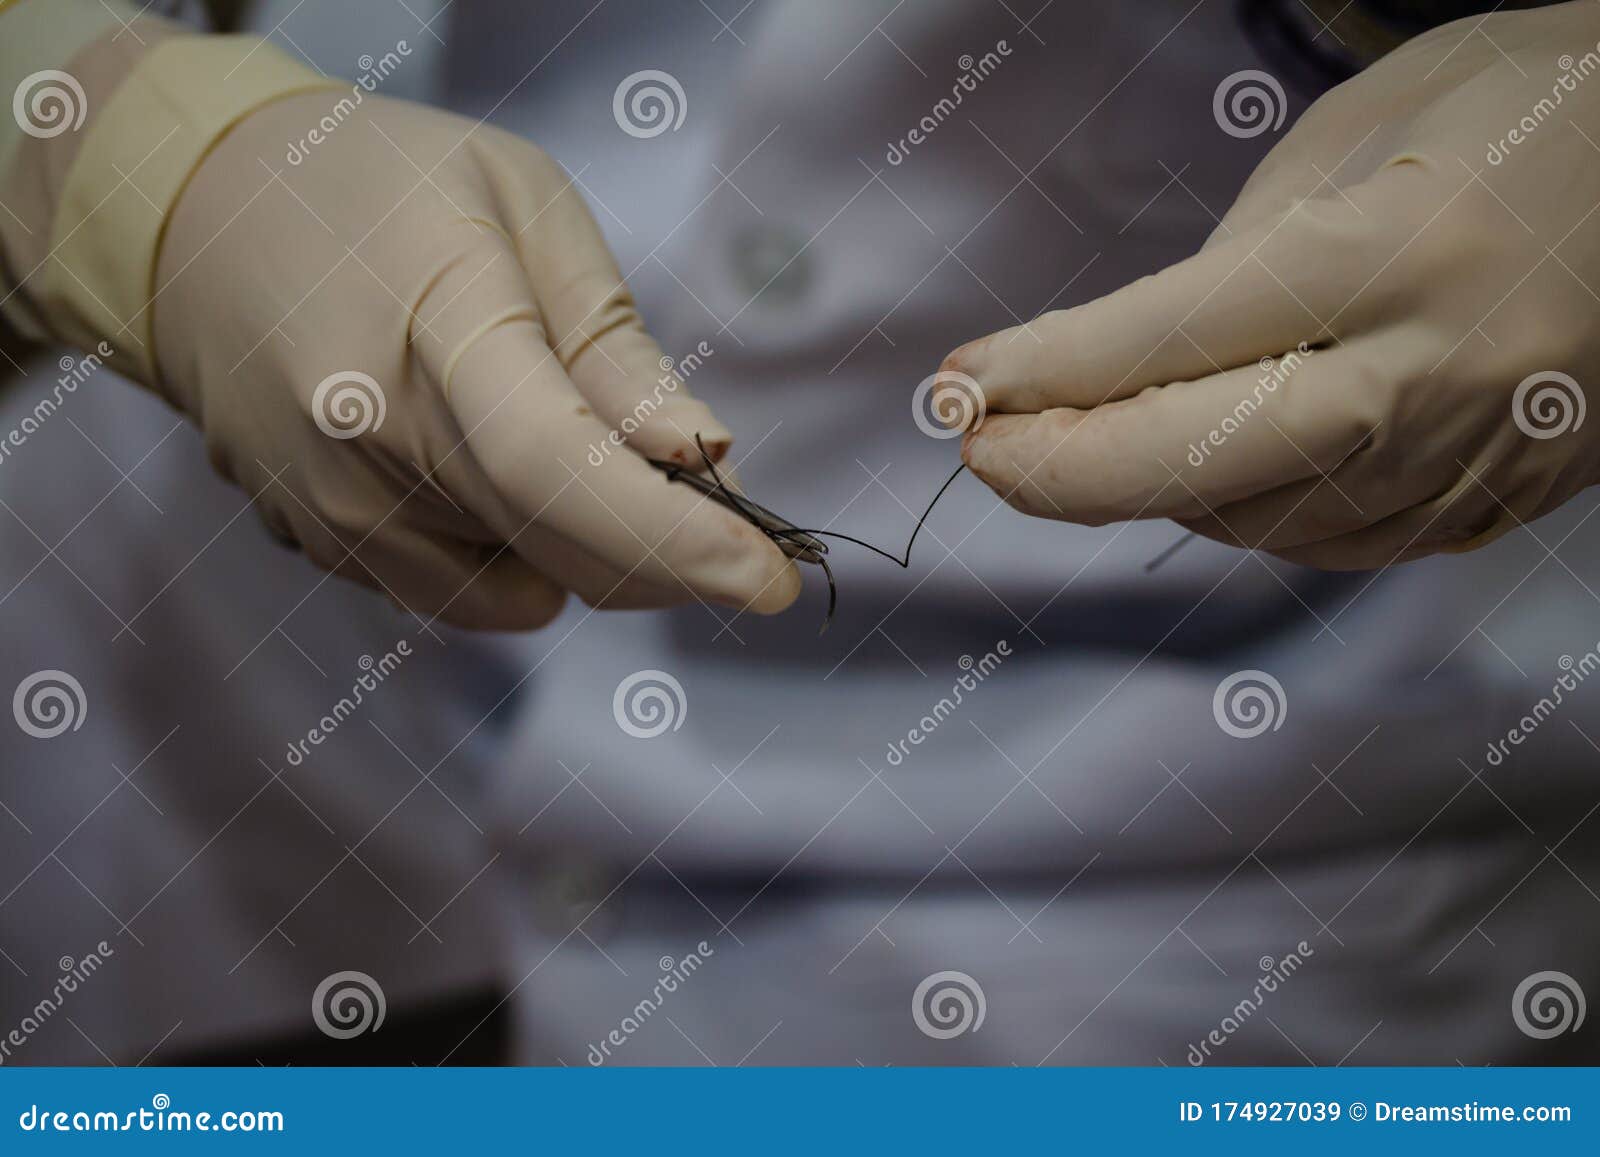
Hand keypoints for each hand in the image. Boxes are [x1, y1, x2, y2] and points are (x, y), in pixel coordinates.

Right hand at [152, 89, 797, 625]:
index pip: (564, 476)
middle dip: (669, 552)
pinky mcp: (314, 543)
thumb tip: (704, 459)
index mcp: (436, 328)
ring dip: (580, 547)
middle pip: (562, 555)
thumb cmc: (384, 187)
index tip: (771, 577)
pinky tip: (478, 465)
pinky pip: (459, 594)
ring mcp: (330, 507)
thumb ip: (614, 348)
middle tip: (710, 501)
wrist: (200, 212)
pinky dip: (509, 553)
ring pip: (522, 592)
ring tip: (545, 433)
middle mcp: (368, 443)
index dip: (680, 543)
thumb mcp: (525, 209)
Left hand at [944, 2, 1599, 568]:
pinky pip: (1326, 543)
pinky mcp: (1493, 504)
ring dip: (1143, 491)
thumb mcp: (1361, 133)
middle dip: (1063, 474)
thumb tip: (1109, 368)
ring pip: (1253, 523)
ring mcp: (1473, 459)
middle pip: (1202, 467)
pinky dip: (1238, 515)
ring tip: (1084, 444)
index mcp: (1400, 253)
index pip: (1175, 336)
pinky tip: (1202, 471)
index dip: (1046, 372)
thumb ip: (1233, 260)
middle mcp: (1437, 374)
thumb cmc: (1520, 115)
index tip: (957, 385)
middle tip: (979, 448)